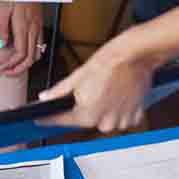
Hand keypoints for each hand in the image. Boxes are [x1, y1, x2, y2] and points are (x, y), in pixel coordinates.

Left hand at [0, 2, 44, 75]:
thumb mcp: (3, 7)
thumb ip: (2, 28)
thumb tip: (1, 45)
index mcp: (24, 26)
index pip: (20, 54)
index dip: (11, 64)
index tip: (2, 66)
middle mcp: (34, 28)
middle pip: (30, 57)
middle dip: (18, 68)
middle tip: (7, 71)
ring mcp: (39, 25)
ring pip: (37, 52)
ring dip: (26, 63)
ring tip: (14, 65)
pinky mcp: (40, 22)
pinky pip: (40, 43)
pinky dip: (32, 53)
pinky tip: (24, 53)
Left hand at [39, 35, 158, 130]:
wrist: (135, 55)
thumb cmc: (109, 62)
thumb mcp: (78, 75)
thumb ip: (59, 91)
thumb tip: (46, 97)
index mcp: (87, 114)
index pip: (62, 121)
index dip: (50, 118)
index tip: (42, 118)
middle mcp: (104, 122)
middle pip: (85, 120)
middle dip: (82, 108)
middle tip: (87, 90)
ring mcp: (121, 121)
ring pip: (104, 119)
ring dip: (102, 109)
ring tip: (105, 90)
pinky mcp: (135, 117)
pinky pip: (121, 118)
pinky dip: (118, 109)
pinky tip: (117, 95)